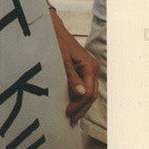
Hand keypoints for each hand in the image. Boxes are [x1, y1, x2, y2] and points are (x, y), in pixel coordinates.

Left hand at [49, 8, 99, 122]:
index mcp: (90, 67)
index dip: (79, 105)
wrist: (55, 30)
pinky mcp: (84, 70)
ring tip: (72, 115)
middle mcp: (93, 69)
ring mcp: (90, 70)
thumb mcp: (62, 60)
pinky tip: (72, 103)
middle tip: (70, 118)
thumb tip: (81, 93)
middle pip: (92, 95)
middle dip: (82, 108)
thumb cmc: (57, 42)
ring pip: (89, 92)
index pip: (89, 93)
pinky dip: (79, 97)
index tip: (68, 112)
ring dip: (81, 104)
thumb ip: (71, 76)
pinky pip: (85, 87)